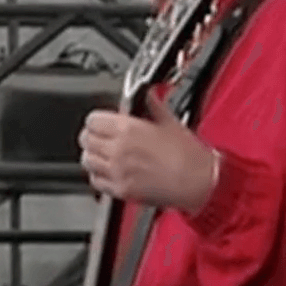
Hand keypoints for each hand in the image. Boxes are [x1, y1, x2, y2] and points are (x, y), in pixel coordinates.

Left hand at [78, 90, 217, 213]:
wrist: (200, 182)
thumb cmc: (189, 155)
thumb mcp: (169, 121)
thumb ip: (152, 104)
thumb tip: (148, 95)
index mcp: (127, 129)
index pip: (92, 120)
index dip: (97, 120)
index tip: (102, 122)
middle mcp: (118, 150)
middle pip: (86, 139)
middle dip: (92, 136)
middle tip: (101, 137)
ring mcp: (117, 172)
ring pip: (87, 160)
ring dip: (93, 155)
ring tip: (104, 154)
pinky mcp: (121, 191)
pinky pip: (96, 181)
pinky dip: (99, 175)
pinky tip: (109, 171)